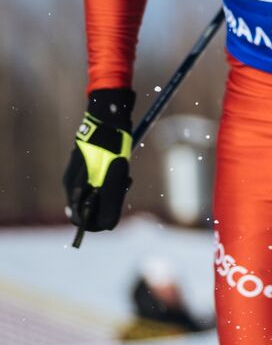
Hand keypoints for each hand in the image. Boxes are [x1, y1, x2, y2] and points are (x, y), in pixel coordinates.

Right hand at [63, 88, 134, 231]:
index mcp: (74, 189)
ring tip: (126, 176)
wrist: (110, 117)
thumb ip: (109, 203)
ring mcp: (79, 173)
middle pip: (91, 207)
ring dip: (113, 190)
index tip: (115, 215)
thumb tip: (108, 227)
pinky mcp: (87, 163)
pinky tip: (123, 167)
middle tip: (125, 186)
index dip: (99, 224)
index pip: (81, 221)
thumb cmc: (112, 148)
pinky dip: (113, 179)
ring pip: (97, 193)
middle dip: (109, 203)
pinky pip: (100, 180)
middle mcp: (72, 183)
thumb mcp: (114, 179)